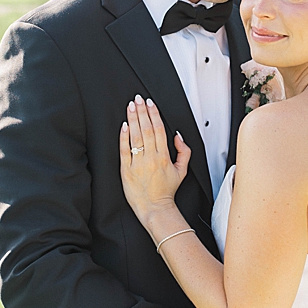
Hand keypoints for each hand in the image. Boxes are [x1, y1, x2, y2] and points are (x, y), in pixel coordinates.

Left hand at [119, 95, 190, 223]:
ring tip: (131, 106)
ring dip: (133, 119)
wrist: (155, 208)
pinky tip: (124, 125)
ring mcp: (137, 163)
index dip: (154, 114)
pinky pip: (124, 150)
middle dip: (142, 111)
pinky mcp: (126, 170)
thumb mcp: (182, 171)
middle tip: (138, 99)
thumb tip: (178, 136)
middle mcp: (150, 158)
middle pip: (146, 129)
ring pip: (135, 136)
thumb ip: (184, 152)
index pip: (158, 129)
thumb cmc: (167, 191)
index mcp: (164, 156)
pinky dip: (123, 137)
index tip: (150, 103)